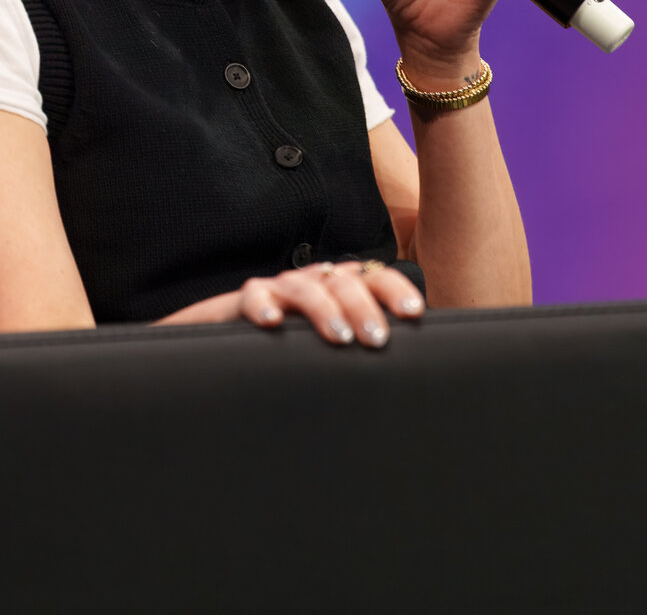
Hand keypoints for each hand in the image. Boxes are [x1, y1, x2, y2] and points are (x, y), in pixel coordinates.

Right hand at [159, 261, 425, 346]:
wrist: (232, 339)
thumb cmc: (296, 345)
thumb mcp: (333, 342)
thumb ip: (363, 344)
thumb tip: (408, 369)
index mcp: (340, 287)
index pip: (375, 277)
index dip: (395, 290)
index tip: (414, 314)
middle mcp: (314, 282)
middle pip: (344, 282)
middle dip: (364, 308)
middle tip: (378, 340)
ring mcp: (281, 289)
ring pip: (306, 288)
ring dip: (324, 310)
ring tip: (340, 338)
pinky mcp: (246, 300)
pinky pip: (254, 297)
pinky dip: (263, 307)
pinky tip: (273, 324)